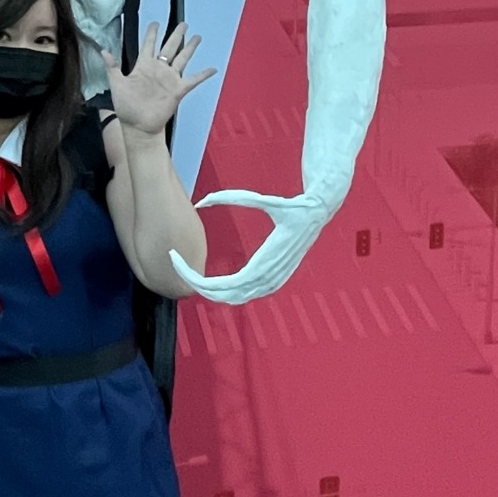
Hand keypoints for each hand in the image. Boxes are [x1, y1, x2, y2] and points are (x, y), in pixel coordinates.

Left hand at [100, 22, 215, 135]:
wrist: (138, 126)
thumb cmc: (126, 107)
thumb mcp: (117, 85)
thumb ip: (112, 67)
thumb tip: (103, 50)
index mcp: (144, 66)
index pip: (149, 45)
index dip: (152, 34)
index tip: (156, 22)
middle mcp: (158, 70)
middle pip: (169, 47)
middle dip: (176, 35)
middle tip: (183, 23)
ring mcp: (169, 79)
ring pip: (182, 59)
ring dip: (190, 48)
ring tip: (197, 37)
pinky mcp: (178, 90)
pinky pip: (193, 80)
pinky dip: (203, 75)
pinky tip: (213, 68)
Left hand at [170, 188, 332, 303]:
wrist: (319, 213)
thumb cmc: (291, 205)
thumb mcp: (263, 199)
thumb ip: (230, 197)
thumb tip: (200, 201)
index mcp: (266, 261)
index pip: (225, 284)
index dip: (198, 280)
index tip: (179, 263)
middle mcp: (270, 277)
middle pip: (226, 296)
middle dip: (199, 287)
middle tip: (179, 268)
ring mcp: (275, 281)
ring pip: (236, 299)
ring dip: (213, 292)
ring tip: (191, 275)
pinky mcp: (277, 281)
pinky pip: (248, 296)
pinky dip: (227, 293)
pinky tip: (214, 283)